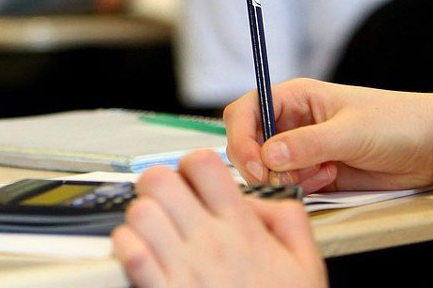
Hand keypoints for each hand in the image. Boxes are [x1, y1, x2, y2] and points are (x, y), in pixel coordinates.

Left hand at [112, 150, 326, 287]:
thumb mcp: (306, 264)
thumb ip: (287, 219)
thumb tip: (256, 198)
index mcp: (241, 229)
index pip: (202, 163)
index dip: (192, 166)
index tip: (193, 182)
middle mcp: (209, 244)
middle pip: (158, 180)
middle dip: (158, 185)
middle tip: (167, 202)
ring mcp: (183, 269)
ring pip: (139, 213)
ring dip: (141, 217)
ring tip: (154, 231)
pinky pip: (128, 253)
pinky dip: (126, 248)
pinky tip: (141, 255)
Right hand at [224, 79, 432, 191]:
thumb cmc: (398, 123)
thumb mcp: (350, 132)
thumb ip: (306, 144)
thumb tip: (267, 155)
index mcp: (294, 97)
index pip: (246, 111)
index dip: (240, 137)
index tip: (255, 164)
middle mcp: (292, 120)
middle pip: (249, 142)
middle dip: (260, 164)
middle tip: (283, 178)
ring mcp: (303, 147)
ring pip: (268, 168)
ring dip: (286, 177)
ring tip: (322, 174)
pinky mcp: (315, 171)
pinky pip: (290, 184)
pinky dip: (302, 187)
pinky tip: (330, 179)